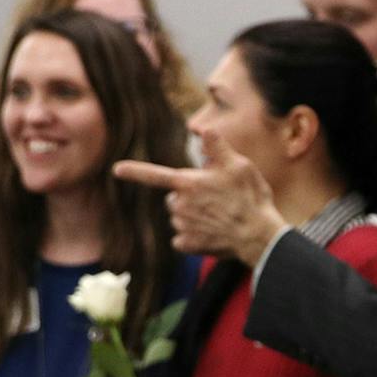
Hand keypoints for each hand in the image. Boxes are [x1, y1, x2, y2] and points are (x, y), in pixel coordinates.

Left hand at [114, 129, 287, 264]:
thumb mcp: (239, 165)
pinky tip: (213, 235)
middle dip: (189, 198)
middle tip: (217, 200)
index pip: (154, 174)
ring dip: (194, 217)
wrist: (259, 235)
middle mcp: (179, 205)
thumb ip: (218, 147)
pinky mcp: (188, 245)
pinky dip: (194, 238)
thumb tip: (204, 131)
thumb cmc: (250, 197)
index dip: (134, 171)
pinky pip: (184, 240)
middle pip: (174, 198)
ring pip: (180, 218)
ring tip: (220, 218)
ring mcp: (182, 227)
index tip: (116, 169)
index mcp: (187, 183)